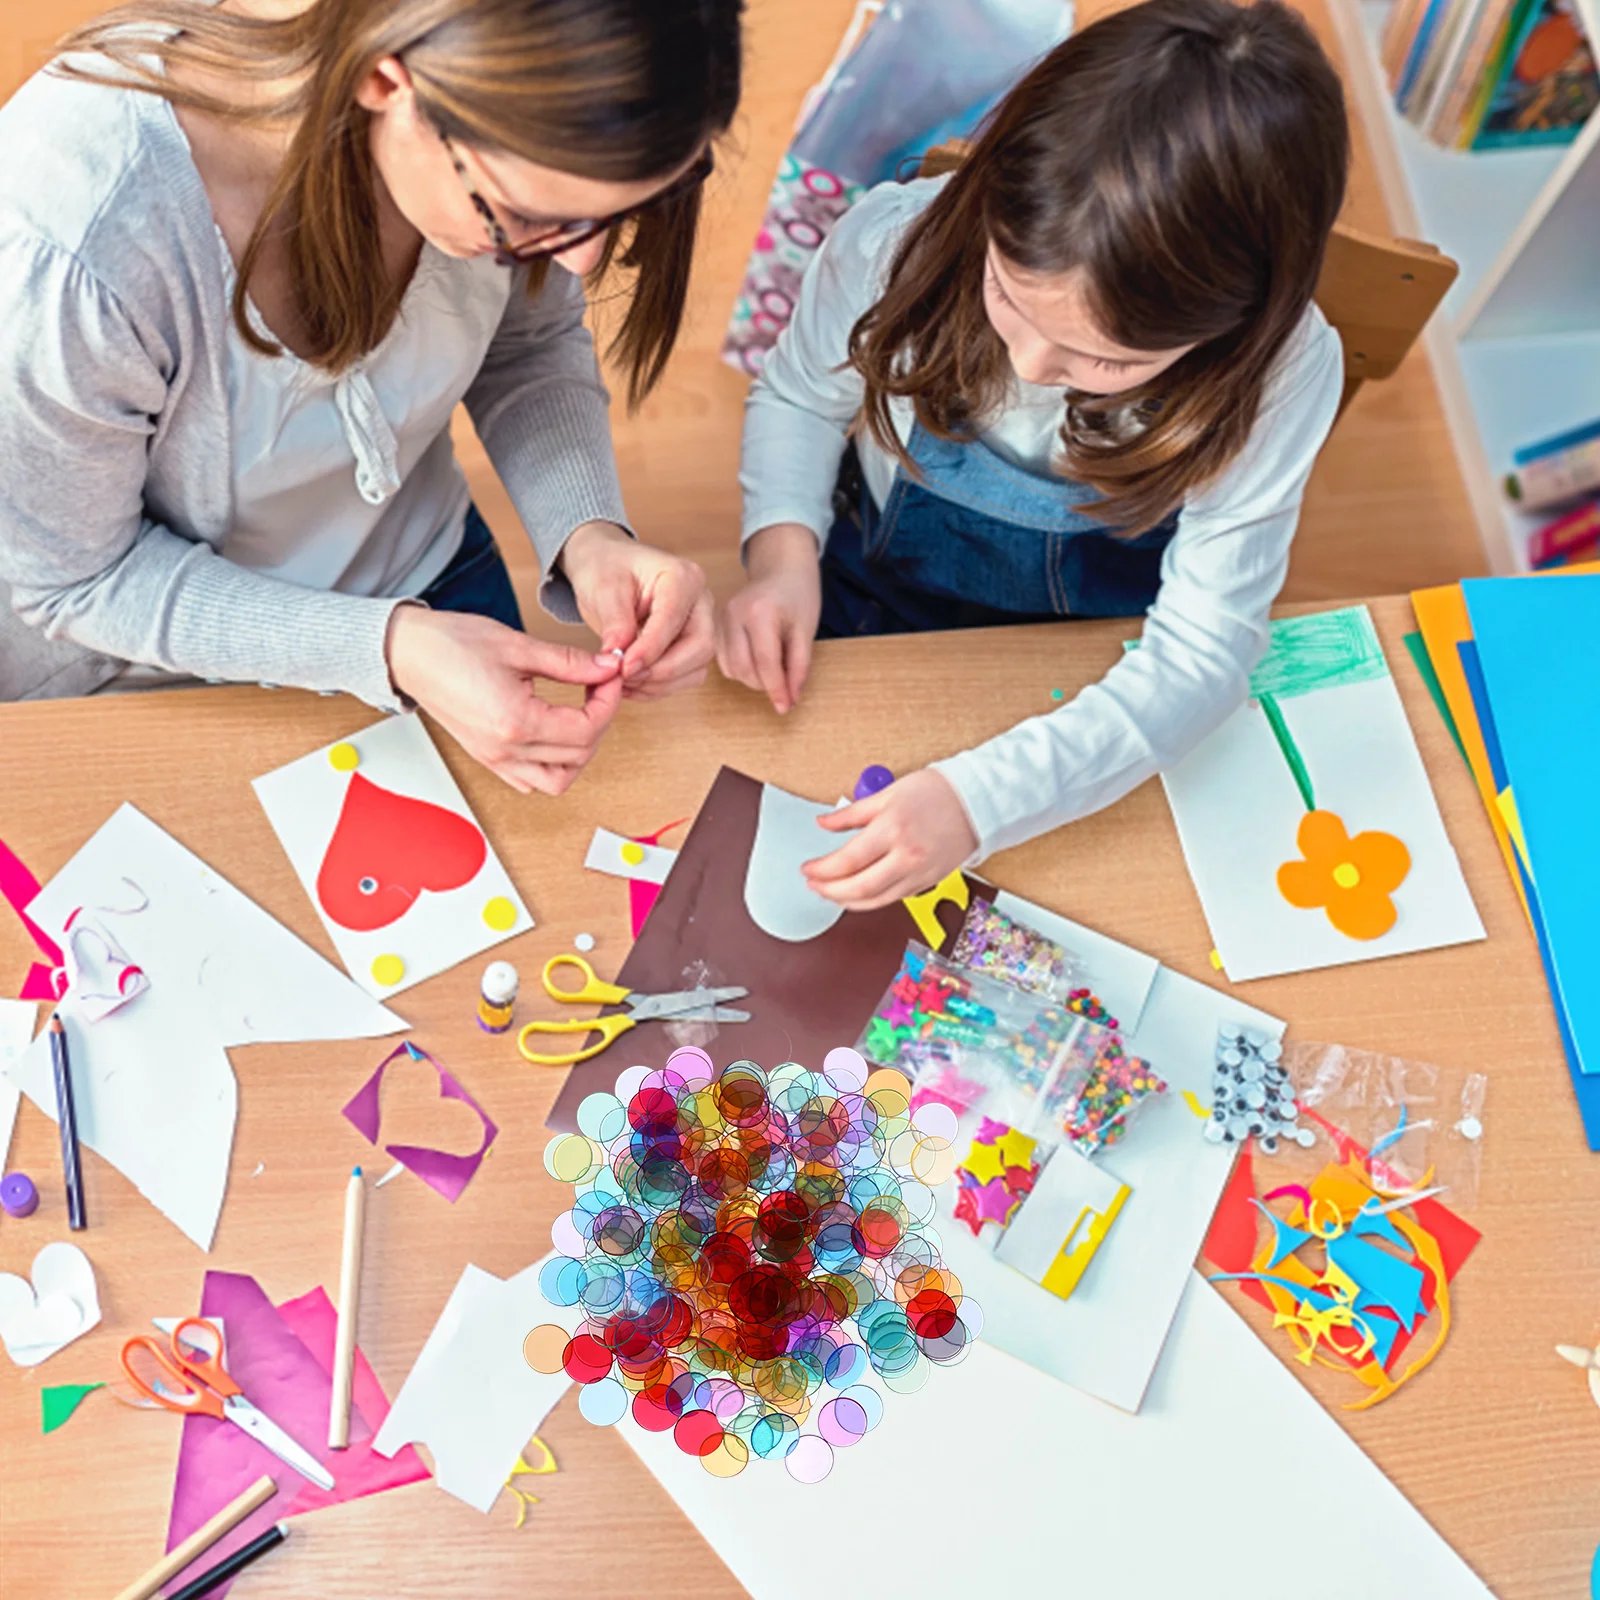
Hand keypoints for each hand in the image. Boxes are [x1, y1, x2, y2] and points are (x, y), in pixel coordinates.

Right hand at [386, 605, 622, 795]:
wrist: (407, 653)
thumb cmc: (452, 643)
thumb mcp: (518, 645)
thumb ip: (569, 662)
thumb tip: (609, 667)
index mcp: (515, 721)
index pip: (586, 730)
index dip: (608, 703)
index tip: (609, 677)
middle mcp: (505, 750)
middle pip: (579, 756)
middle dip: (600, 722)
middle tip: (599, 688)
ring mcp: (495, 759)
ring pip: (557, 781)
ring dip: (579, 753)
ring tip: (580, 716)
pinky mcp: (487, 758)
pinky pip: (530, 780)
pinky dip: (552, 765)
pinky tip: (555, 733)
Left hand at [559, 521, 712, 700]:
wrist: (607, 567)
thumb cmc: (608, 568)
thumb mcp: (604, 588)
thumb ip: (615, 623)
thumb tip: (619, 660)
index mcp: (683, 576)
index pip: (673, 619)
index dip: (650, 649)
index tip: (624, 668)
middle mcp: (700, 601)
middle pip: (699, 647)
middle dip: (662, 670)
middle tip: (625, 678)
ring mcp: (701, 625)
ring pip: (696, 667)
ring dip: (661, 684)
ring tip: (623, 683)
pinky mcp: (692, 646)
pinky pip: (686, 676)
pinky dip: (660, 687)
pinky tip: (633, 685)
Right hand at [715, 522, 821, 713]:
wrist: (782, 569)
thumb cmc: (798, 596)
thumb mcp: (806, 631)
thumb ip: (799, 667)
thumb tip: (788, 701)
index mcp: (759, 612)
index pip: (765, 662)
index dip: (776, 689)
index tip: (785, 707)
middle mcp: (733, 615)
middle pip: (744, 669)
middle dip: (765, 684)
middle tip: (786, 682)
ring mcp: (720, 620)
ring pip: (732, 669)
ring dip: (753, 679)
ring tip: (774, 667)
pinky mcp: (715, 627)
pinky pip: (725, 662)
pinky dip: (742, 670)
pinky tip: (758, 660)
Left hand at [803, 769, 977, 909]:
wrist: (978, 802)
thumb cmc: (937, 792)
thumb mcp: (887, 794)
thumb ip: (852, 813)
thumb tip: (823, 823)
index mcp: (893, 829)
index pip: (847, 860)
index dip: (822, 870)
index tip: (807, 868)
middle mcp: (906, 857)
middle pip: (859, 888)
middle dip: (829, 890)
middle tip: (813, 884)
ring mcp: (919, 873)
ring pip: (875, 900)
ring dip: (847, 901)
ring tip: (829, 892)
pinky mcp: (928, 882)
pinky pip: (893, 898)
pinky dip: (870, 900)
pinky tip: (857, 893)